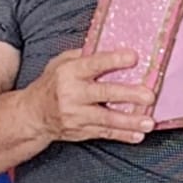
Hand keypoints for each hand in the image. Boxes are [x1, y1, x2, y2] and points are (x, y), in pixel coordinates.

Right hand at [27, 47, 155, 145]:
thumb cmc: (51, 84)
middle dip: (128, 95)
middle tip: (149, 96)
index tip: (133, 57)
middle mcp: (72, 94)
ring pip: (107, 119)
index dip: (113, 60)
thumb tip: (111, 47)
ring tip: (149, 122)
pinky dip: (123, 136)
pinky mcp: (81, 131)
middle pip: (104, 93)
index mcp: (69, 73)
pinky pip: (105, 133)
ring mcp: (76, 115)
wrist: (33, 115)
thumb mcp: (60, 63)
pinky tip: (138, 135)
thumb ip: (83, 56)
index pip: (93, 64)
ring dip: (130, 121)